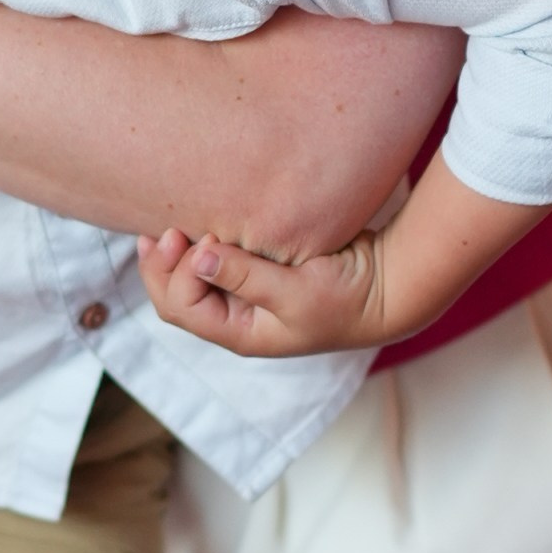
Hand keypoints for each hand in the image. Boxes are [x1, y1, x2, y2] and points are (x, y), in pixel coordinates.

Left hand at [137, 222, 390, 358]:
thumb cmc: (347, 300)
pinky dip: (203, 243)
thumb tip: (197, 256)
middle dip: (163, 263)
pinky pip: (216, 259)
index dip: (175, 273)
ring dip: (178, 252)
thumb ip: (246, 275)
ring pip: (192, 276)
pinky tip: (201, 220)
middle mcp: (236, 317)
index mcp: (239, 332)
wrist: (387, 288)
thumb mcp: (296, 292)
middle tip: (168, 228)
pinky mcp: (258, 271)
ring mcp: (245, 295)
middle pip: (176, 295)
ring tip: (175, 222)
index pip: (182, 307)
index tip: (199, 237)